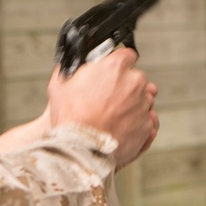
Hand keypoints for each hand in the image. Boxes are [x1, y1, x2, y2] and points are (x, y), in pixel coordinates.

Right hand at [46, 48, 158, 168]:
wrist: (81, 149)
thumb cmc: (70, 119)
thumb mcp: (60, 85)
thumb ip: (70, 70)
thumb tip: (69, 66)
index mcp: (115, 67)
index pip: (126, 55)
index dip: (118, 64)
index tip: (113, 72)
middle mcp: (134, 83)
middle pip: (135, 79)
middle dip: (124, 87)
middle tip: (107, 99)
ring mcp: (143, 105)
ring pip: (142, 100)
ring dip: (130, 106)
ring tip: (111, 118)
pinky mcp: (146, 126)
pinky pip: (145, 121)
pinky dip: (135, 124)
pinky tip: (119, 129)